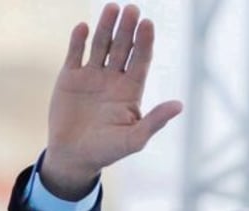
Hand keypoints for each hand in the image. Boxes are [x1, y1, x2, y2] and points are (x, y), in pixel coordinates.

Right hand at [41, 3, 182, 198]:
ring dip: (106, 27)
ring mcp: (91, 76)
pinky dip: (78, 40)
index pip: (140, 60)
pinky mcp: (70, 77)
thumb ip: (155, 121)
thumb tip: (179, 105)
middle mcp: (113, 79)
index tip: (148, 24)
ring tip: (112, 7)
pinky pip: (75, 53)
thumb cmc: (107, 152)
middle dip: (127, 29)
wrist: (73, 157)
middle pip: (123, 48)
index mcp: (130, 91)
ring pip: (101, 45)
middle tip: (132, 9)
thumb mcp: (133, 139)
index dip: (144, 42)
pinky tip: (83, 27)